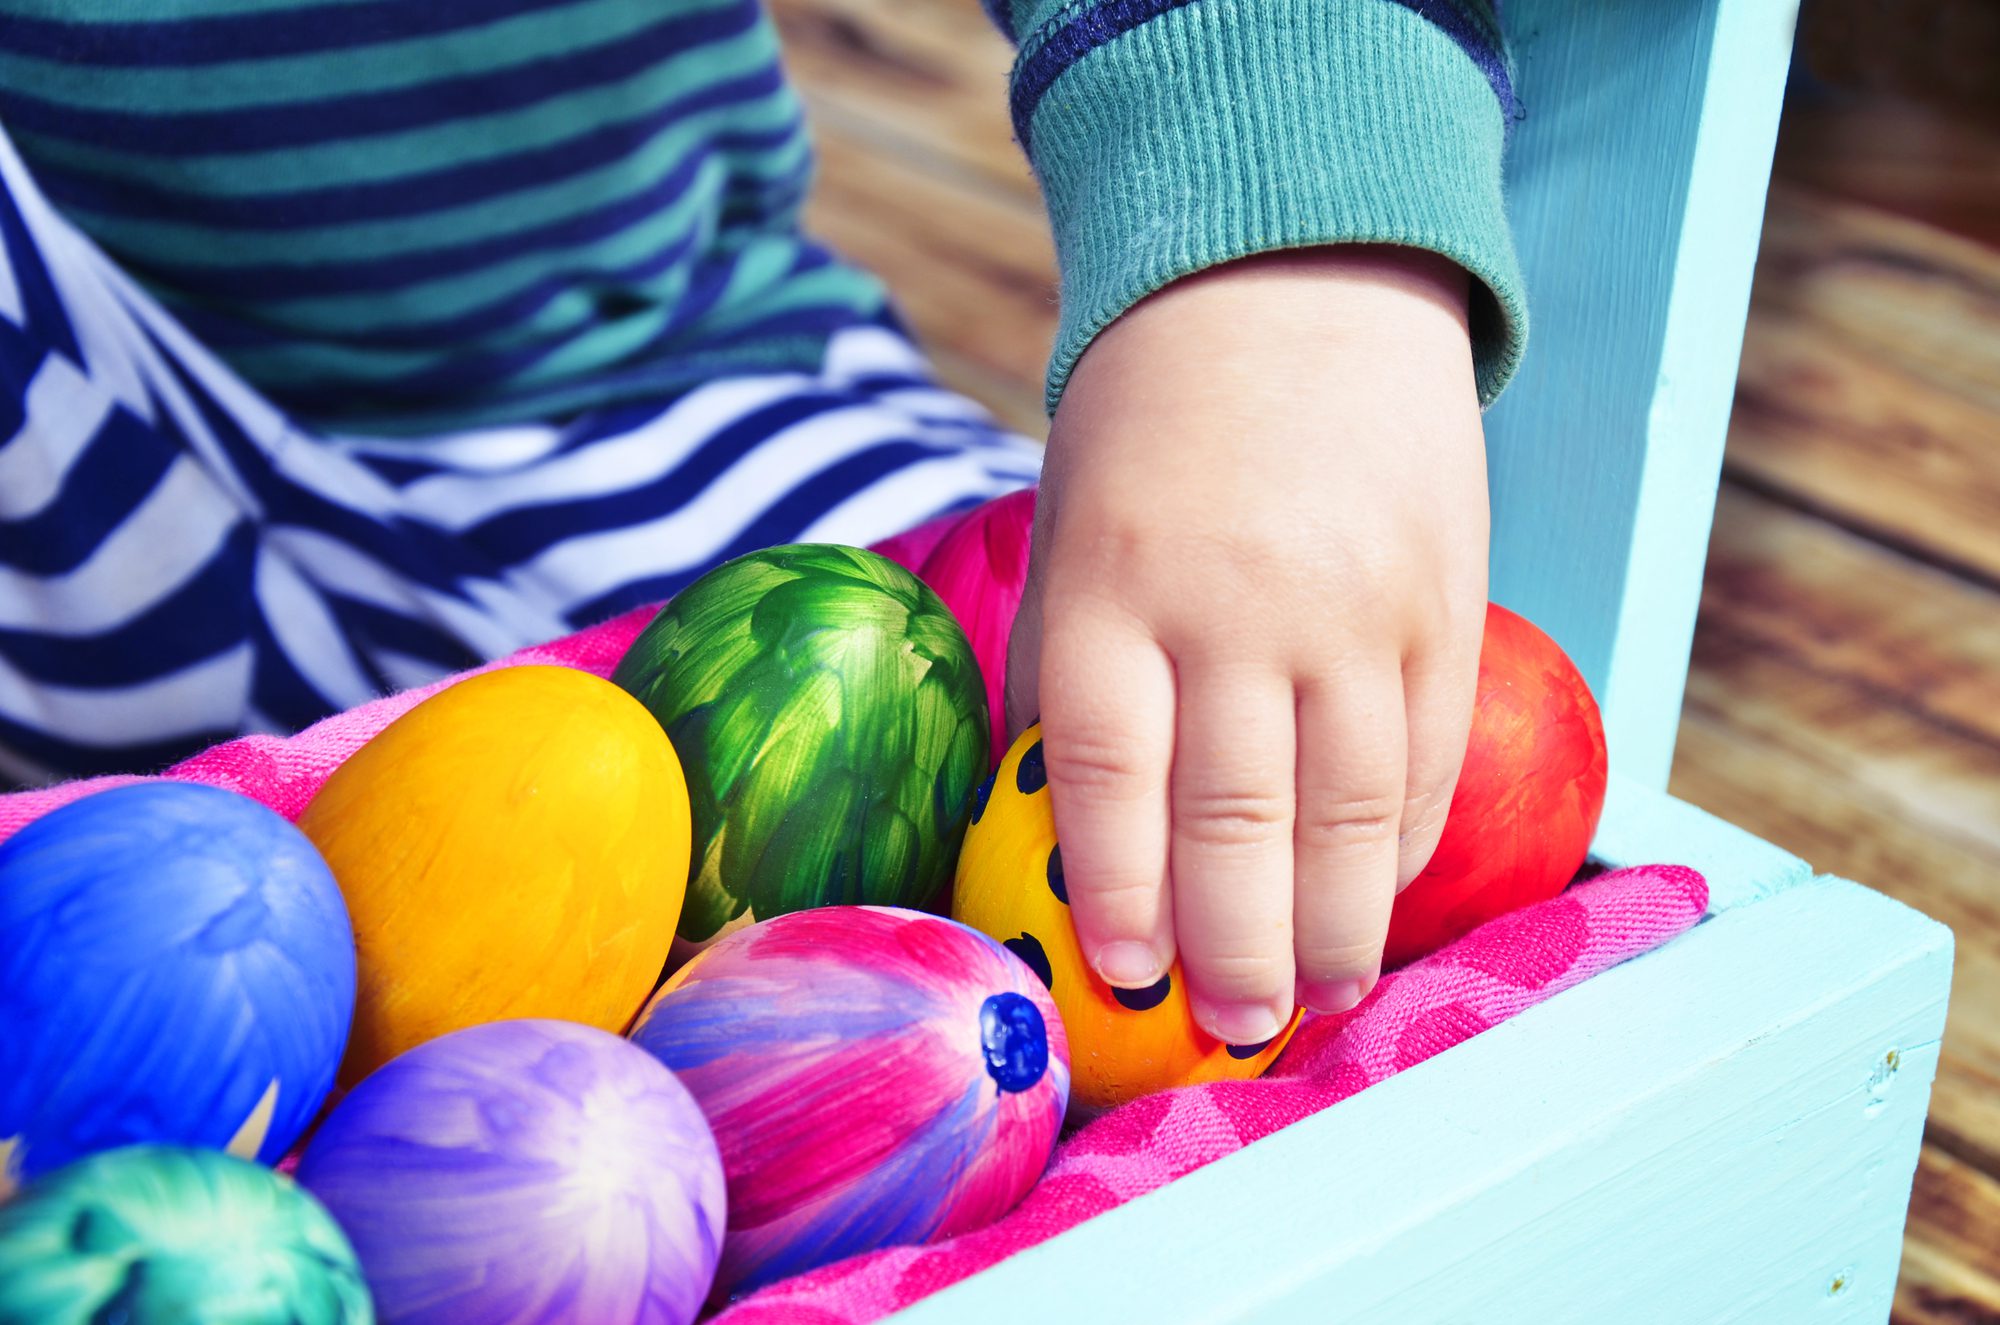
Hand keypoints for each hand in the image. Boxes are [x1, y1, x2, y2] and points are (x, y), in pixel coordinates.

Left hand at [1005, 246, 1488, 1043]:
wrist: (1294, 280)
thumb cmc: (1151, 422)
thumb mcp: (1068, 526)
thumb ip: (1070, 670)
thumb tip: (1072, 830)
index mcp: (1111, 587)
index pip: (1107, 783)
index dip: (1116, 898)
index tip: (1125, 978)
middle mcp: (1234, 606)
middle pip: (1235, 826)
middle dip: (1233, 951)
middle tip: (1232, 1024)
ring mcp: (1354, 607)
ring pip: (1350, 817)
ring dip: (1335, 931)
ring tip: (1316, 999)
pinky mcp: (1445, 602)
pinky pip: (1427, 759)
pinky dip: (1403, 847)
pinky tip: (1377, 898)